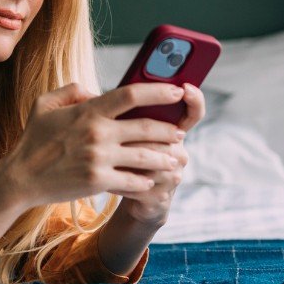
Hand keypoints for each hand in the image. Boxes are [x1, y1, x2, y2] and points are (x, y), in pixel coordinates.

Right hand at [0, 82, 185, 208]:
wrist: (20, 178)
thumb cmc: (33, 139)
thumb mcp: (45, 104)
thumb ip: (73, 90)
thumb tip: (96, 91)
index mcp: (88, 111)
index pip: (131, 94)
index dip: (158, 91)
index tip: (176, 92)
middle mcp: (97, 133)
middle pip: (146, 127)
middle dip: (169, 129)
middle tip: (180, 132)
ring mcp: (99, 159)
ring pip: (145, 156)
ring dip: (164, 157)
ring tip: (173, 158)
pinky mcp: (98, 182)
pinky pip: (132, 181)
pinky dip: (145, 181)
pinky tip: (150, 179)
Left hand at [110, 82, 206, 225]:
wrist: (125, 191)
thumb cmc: (121, 151)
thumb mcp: (120, 127)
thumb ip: (114, 109)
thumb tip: (89, 93)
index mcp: (171, 129)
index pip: (192, 112)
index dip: (194, 99)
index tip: (185, 88)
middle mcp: (178, 150)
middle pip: (164, 135)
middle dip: (136, 134)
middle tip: (113, 134)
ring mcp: (173, 174)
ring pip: (151, 159)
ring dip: (125, 158)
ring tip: (101, 157)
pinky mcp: (160, 195)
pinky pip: (139, 184)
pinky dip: (118, 181)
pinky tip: (103, 178)